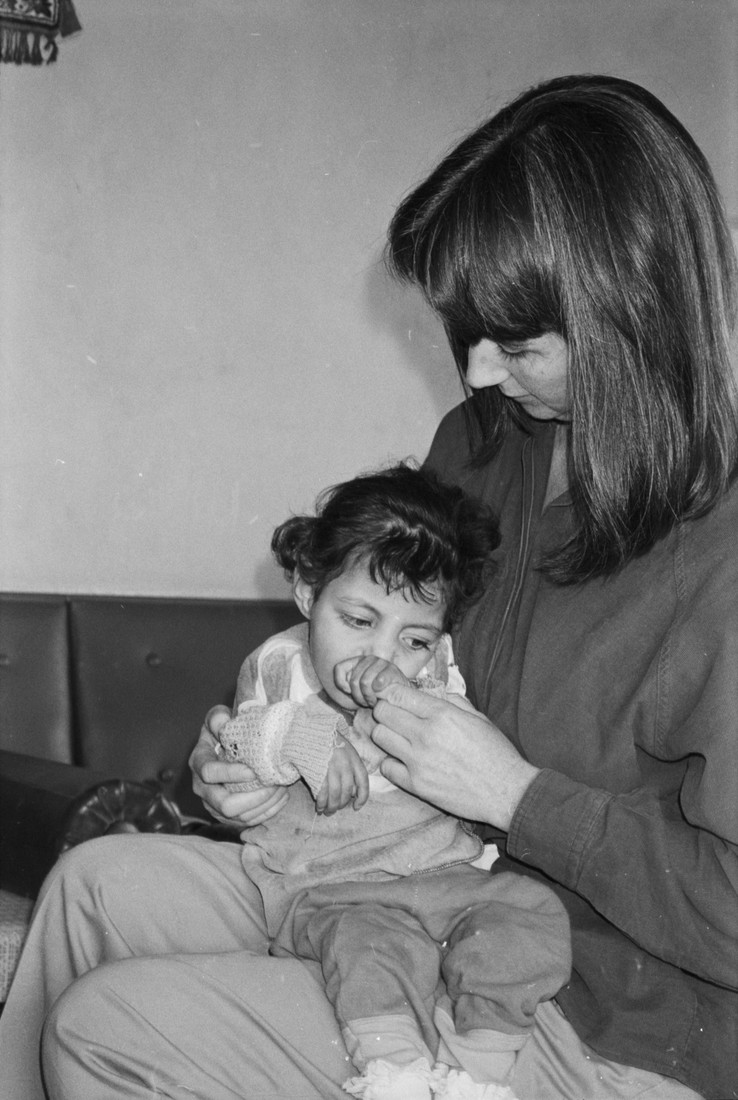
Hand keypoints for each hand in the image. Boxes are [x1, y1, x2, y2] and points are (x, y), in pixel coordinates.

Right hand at [189, 706, 287, 827]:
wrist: (228, 746)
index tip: (253, 770)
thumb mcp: (218, 718)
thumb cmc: (225, 730)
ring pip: (240, 817)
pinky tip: (282, 797)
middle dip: (254, 797)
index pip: (209, 773)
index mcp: (199, 762)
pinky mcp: (228, 816)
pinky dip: (268, 811)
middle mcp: (202, 788)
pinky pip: (249, 821)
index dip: (231, 774)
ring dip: (264, 804)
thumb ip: (218, 718)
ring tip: (282, 788)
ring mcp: (214, 805)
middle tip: (274, 783)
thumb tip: (223, 722)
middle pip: (224, 805)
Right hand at [315, 734, 369, 814]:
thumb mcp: (346, 751)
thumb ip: (352, 769)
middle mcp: (345, 764)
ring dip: (331, 807)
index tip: (357, 807)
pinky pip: (322, 792)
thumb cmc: (330, 744)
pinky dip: (321, 802)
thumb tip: (353, 792)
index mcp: (354, 759)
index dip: (362, 797)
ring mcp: (331, 768)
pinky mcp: (318, 771)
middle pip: (347, 791)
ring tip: (327, 812)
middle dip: (341, 804)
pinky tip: (319, 807)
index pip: (363, 781)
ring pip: (335, 794)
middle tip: (335, 810)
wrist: (311, 732)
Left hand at [334, 656, 408, 707]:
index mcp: (356, 662)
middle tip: (366, 702)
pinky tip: (382, 697)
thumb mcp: (354, 692)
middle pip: (353, 680)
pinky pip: (378, 681)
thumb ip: (343, 684)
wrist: (398, 700)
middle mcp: (368, 659)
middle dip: (358, 696)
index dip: (342, 684)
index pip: (339, 668)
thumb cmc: (374, 696)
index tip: (350, 693)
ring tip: (374, 701)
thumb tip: (346, 686)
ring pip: (364, 682)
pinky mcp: (392, 669)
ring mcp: (381, 662)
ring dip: (368, 698)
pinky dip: (378, 693)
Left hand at [371, 682, 539, 829]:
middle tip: (395, 716)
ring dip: (386, 734)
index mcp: (443, 714)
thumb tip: (431, 693)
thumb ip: (451, 701)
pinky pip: (386, 767)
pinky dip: (391, 762)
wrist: (507, 792)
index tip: (393, 696)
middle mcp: (426, 735)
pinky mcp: (416, 785)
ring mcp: (418, 761)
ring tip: (399, 737)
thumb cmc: (496, 753)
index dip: (391, 692)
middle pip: (382, 713)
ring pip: (380, 737)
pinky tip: (404, 761)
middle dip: (385, 710)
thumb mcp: (478, 717)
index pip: (397, 694)